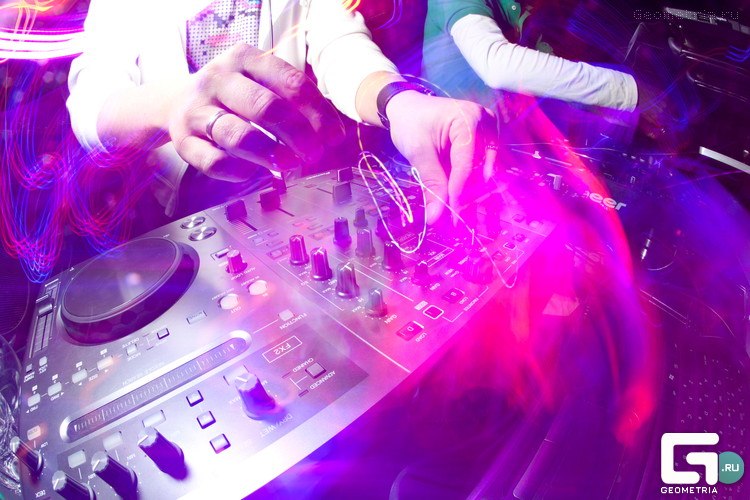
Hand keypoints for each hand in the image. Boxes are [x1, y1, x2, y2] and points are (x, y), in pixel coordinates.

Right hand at [167, 43, 344, 180]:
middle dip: (297, 134)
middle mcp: (218, 79)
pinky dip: (239, 171)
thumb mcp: (260, 84)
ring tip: (289, 165)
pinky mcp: (183, 140)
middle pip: (265, 107)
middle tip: (313, 154)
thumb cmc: (232, 97)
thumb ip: (292, 103)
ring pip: (237, 135)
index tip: (333, 137)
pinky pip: (215, 161)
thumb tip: (330, 136)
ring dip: (269, 154)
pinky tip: (253, 173)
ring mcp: (198, 110)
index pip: (290, 82)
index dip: (318, 113)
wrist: (174, 102)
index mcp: (245, 58)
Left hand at [386, 92, 497, 222]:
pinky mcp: (486, 145)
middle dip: (473, 198)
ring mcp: (489, 134)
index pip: (466, 163)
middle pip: (483, 170)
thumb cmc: (412, 123)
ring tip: (473, 221)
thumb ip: (430, 183)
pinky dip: (475, 189)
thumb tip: (435, 217)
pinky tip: (470, 208)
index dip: (459, 192)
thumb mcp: (419, 152)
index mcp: (469, 119)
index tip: (453, 216)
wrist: (409, 109)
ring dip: (478, 198)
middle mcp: (486, 125)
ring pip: (487, 174)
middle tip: (464, 223)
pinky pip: (483, 171)